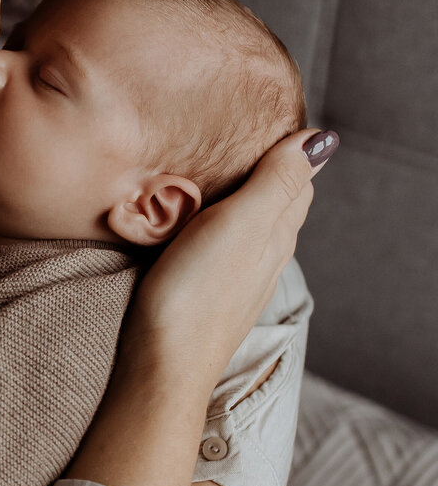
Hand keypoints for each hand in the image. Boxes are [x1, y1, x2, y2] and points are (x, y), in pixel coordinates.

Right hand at [130, 128, 336, 393]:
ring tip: (217, 172)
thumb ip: (277, 180)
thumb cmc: (198, 292)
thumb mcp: (241, 223)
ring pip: (250, 227)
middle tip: (238, 137)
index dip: (288, 148)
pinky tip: (196, 224)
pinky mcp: (209, 294)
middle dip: (266, 170)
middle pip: (277, 202)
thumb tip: (322, 140)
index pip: (298, 179)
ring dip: (240, 199)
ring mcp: (238, 279)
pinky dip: (216, 226)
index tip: (266, 119)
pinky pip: (223, 249)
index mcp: (278, 232)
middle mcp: (265, 256)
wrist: (163, 365)